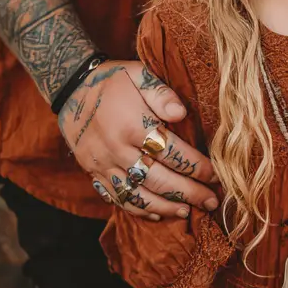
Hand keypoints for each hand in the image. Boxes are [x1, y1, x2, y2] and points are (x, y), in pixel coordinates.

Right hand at [58, 59, 217, 218]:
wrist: (71, 87)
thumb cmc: (112, 79)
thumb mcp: (137, 74)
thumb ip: (161, 93)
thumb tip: (182, 113)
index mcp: (131, 124)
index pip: (172, 152)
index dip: (196, 166)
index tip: (216, 175)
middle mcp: (116, 149)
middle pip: (158, 179)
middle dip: (188, 193)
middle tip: (211, 201)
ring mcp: (102, 164)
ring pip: (137, 195)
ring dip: (165, 207)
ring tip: (188, 211)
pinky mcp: (93, 172)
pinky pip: (116, 198)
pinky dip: (137, 209)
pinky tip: (156, 213)